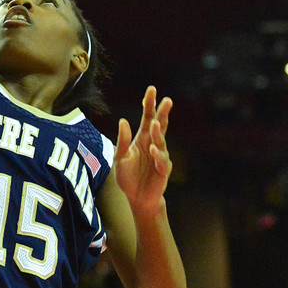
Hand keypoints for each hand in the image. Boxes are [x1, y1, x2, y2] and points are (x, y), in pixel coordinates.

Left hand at [114, 87, 172, 215]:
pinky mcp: (163, 170)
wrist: (136, 198)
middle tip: (167, 100)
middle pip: (160, 125)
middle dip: (163, 112)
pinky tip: (153, 149)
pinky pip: (162, 161)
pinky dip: (158, 155)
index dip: (149, 104)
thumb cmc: (128, 176)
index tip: (152, 89)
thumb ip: (122, 141)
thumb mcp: (120, 158)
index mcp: (142, 138)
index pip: (147, 117)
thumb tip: (123, 121)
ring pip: (161, 141)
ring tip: (156, 123)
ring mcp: (159, 156)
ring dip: (159, 133)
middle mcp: (153, 144)